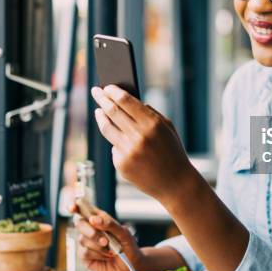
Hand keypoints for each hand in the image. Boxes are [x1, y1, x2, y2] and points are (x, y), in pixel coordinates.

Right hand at [69, 204, 142, 270]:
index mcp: (100, 219)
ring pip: (82, 239)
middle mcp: (91, 230)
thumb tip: (93, 219)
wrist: (131, 267)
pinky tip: (106, 256)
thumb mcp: (124, 233)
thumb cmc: (128, 247)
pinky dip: (97, 254)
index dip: (76, 206)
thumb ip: (110, 224)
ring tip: (111, 250)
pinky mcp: (85, 256)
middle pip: (80, 223)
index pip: (84, 209)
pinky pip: (84, 252)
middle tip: (105, 241)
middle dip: (90, 231)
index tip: (72, 207)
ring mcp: (87, 243)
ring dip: (98, 245)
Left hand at [91, 85, 197, 201]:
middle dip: (101, 99)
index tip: (106, 86)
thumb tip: (128, 100)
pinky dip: (117, 142)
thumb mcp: (167, 128)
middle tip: (96, 91)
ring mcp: (128, 151)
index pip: (125, 101)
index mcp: (152, 124)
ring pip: (107, 128)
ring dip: (100, 116)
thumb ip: (150, 113)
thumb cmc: (172, 152)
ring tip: (98, 111)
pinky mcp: (121, 165)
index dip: (113, 92)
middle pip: (112, 111)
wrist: (176, 183)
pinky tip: (121, 141)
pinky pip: (114, 148)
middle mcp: (138, 136)